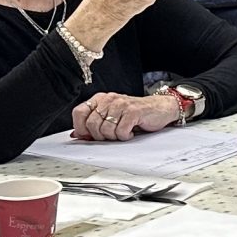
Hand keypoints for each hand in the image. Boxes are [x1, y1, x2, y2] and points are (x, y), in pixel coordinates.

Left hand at [70, 91, 185, 140]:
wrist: (159, 108)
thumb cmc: (134, 114)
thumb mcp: (111, 117)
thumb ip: (94, 124)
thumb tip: (76, 135)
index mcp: (100, 99)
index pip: (79, 113)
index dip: (80, 128)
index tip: (88, 136)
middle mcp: (109, 99)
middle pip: (91, 124)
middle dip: (99, 136)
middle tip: (111, 136)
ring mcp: (121, 104)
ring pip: (105, 130)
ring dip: (114, 137)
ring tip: (122, 133)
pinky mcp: (133, 112)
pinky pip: (121, 131)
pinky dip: (125, 136)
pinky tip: (130, 132)